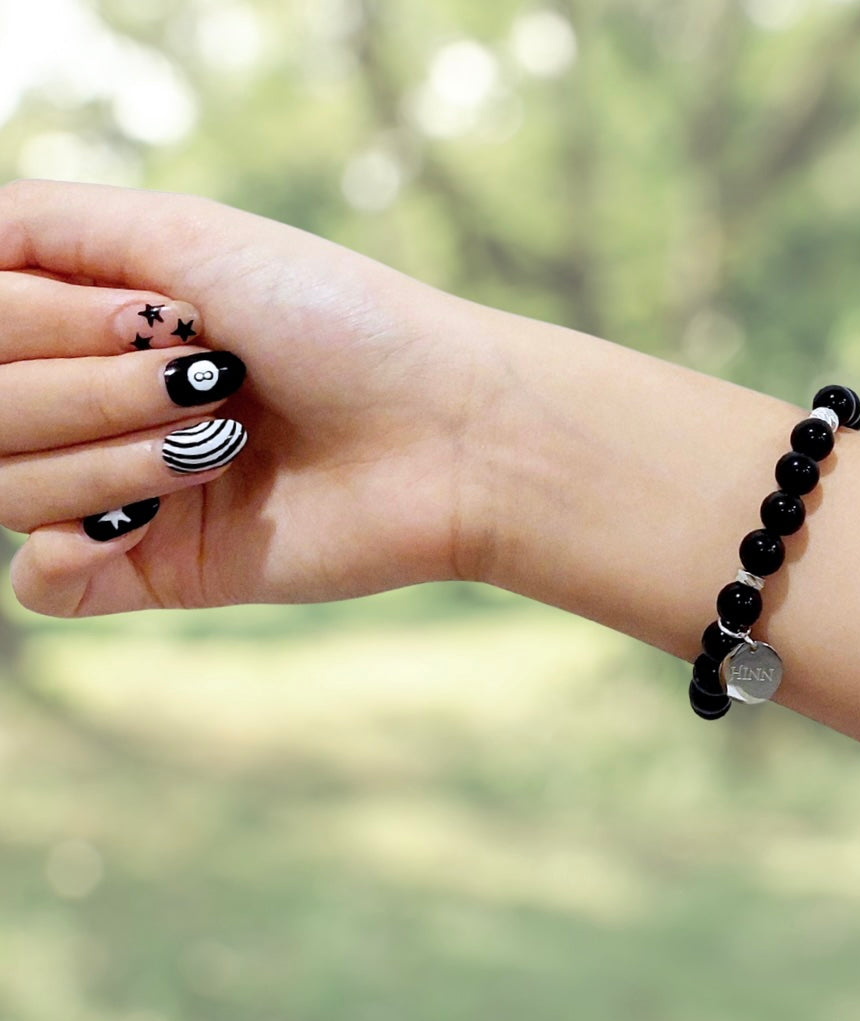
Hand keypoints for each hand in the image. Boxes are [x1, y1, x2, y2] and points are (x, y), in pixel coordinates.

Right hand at [0, 181, 498, 615]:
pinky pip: (43, 586)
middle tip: (208, 377)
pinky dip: (63, 555)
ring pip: (3, 487)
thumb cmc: (335, 320)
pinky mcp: (160, 570)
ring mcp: (123, 488)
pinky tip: (132, 528)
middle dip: (88, 390)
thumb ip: (41, 226)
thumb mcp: (186, 232)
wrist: (446, 432)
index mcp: (94, 322)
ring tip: (219, 441)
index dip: (39, 326)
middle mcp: (97, 400)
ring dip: (107, 459)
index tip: (162, 314)